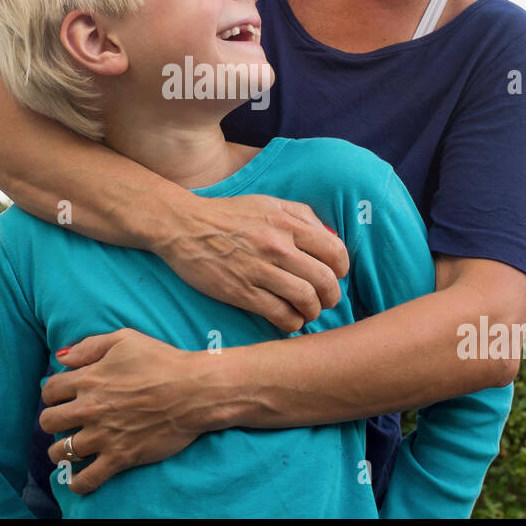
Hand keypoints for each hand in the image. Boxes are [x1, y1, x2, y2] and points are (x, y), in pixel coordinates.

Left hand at [40, 329, 224, 494]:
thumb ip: (89, 346)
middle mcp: (90, 409)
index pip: (50, 390)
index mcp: (89, 379)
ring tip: (69, 448)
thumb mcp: (125, 339)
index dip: (52, 393)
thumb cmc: (162, 361)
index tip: (62, 396)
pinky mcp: (120, 457)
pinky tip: (78, 478)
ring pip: (62, 451)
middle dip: (53, 420)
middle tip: (65, 421)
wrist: (194, 390)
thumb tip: (61, 356)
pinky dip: (78, 482)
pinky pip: (88, 479)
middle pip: (49, 421)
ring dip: (61, 450)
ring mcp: (103, 436)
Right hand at [153, 193, 348, 332]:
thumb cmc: (229, 214)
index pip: (334, 251)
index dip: (341, 269)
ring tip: (308, 312)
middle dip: (331, 296)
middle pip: (324, 280)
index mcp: (287, 223)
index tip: (335, 276)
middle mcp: (277, 246)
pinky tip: (289, 320)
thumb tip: (329, 237)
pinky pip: (279, 314)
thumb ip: (301, 216)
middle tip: (325, 300)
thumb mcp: (268, 203)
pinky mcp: (241, 292)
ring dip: (313, 312)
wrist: (184, 226)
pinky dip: (291, 322)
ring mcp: (259, 270)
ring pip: (305, 299)